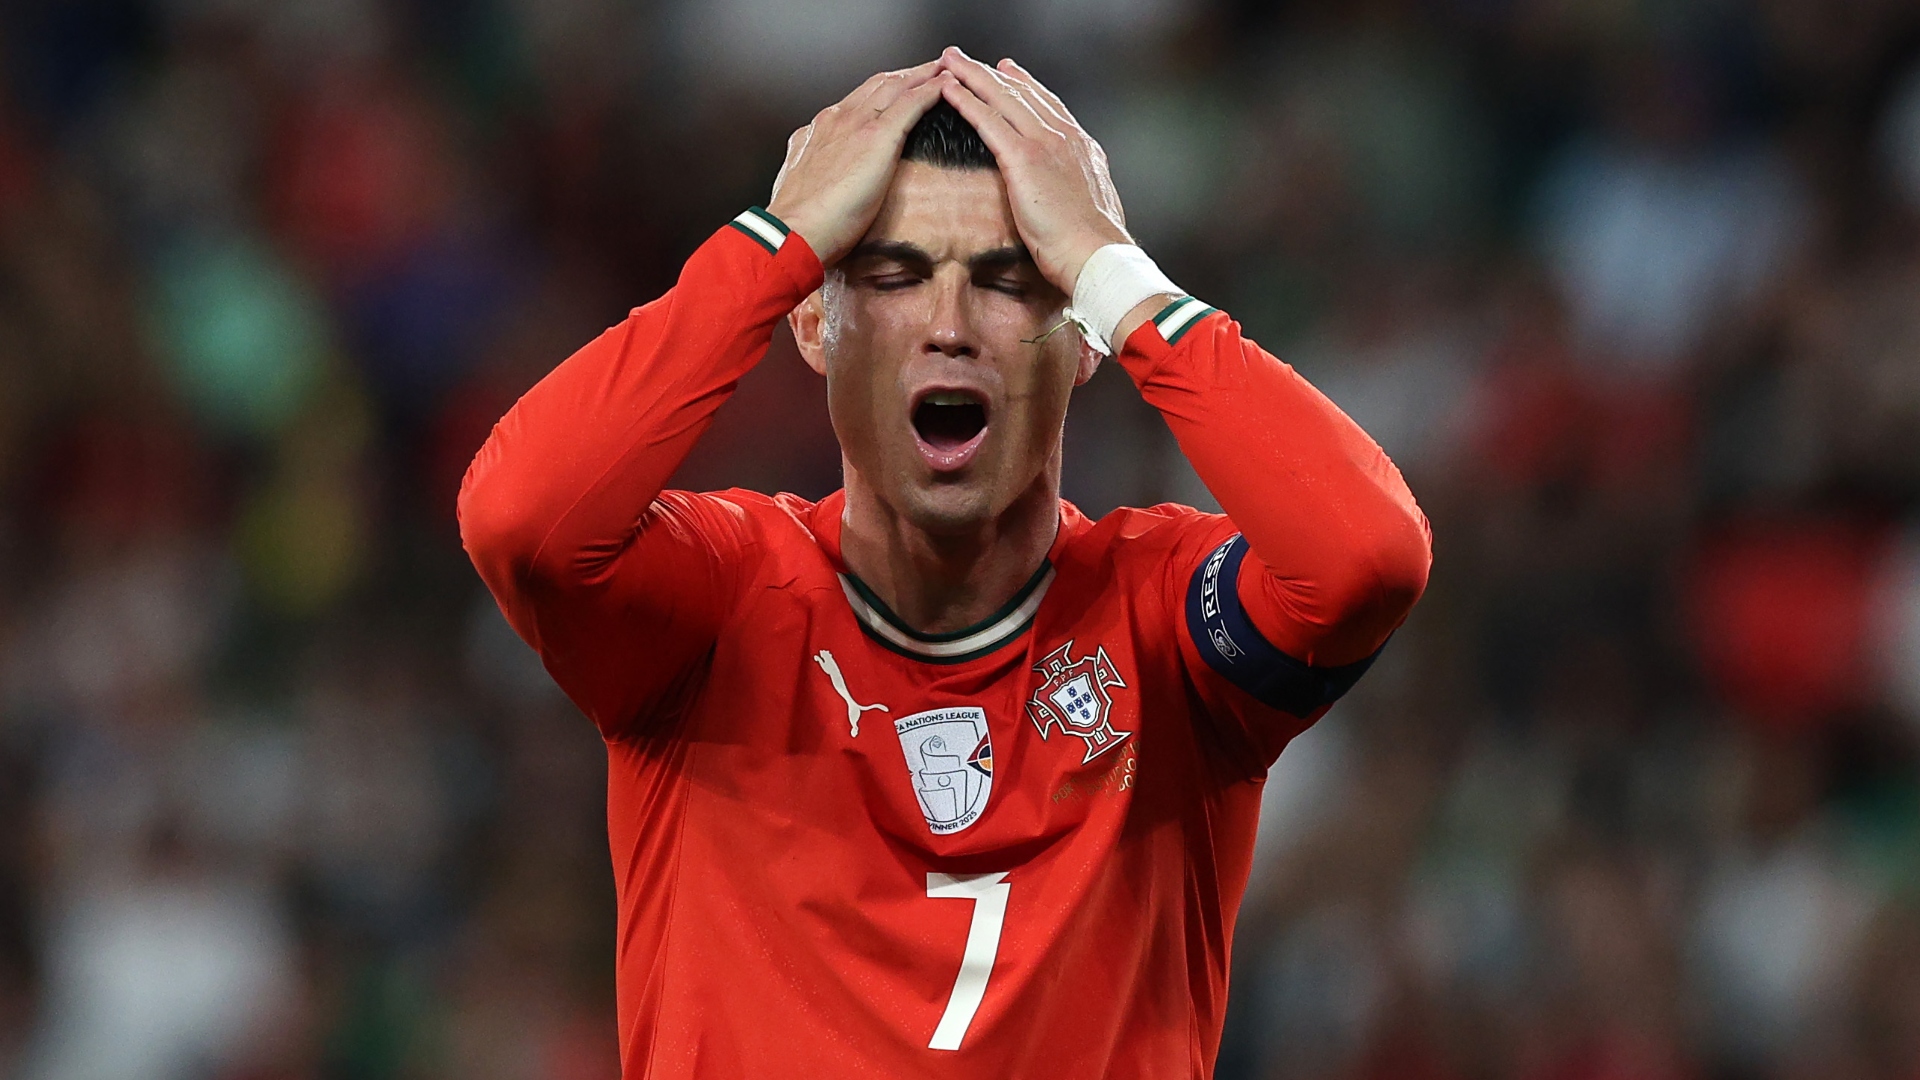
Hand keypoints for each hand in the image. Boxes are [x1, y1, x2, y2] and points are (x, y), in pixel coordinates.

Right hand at [767, 61, 953, 264]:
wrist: (792, 232)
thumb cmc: (799, 226)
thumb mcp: (804, 189)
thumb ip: (820, 176)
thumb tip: (830, 186)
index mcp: (819, 132)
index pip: (857, 102)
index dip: (881, 91)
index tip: (897, 88)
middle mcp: (836, 119)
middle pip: (878, 85)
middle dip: (906, 74)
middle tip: (930, 68)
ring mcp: (856, 124)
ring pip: (896, 86)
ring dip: (923, 74)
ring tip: (945, 68)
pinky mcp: (877, 136)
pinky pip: (911, 103)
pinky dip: (931, 90)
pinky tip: (947, 84)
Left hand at [935, 48, 1131, 294]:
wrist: (1097, 254)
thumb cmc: (1092, 243)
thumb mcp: (1091, 202)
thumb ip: (1077, 184)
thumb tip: (1070, 189)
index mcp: (1080, 146)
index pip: (1047, 104)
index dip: (1023, 83)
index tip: (1007, 70)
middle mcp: (1064, 135)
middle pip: (1020, 92)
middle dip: (989, 71)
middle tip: (964, 57)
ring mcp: (1045, 143)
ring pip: (1002, 97)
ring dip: (971, 75)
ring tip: (948, 60)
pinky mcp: (1024, 158)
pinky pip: (989, 121)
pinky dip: (966, 101)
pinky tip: (949, 89)